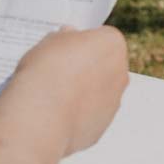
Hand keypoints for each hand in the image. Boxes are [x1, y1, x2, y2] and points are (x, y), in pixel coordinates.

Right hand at [11, 26, 127, 155]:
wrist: (41, 114)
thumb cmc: (47, 72)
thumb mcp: (49, 41)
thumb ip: (64, 37)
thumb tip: (67, 36)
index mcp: (113, 43)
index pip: (101, 37)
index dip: (81, 43)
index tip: (64, 50)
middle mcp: (121, 72)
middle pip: (104, 65)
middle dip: (86, 68)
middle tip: (58, 72)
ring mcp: (114, 101)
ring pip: (99, 93)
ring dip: (83, 93)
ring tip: (53, 96)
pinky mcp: (103, 126)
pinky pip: (90, 116)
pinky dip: (77, 115)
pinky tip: (56, 114)